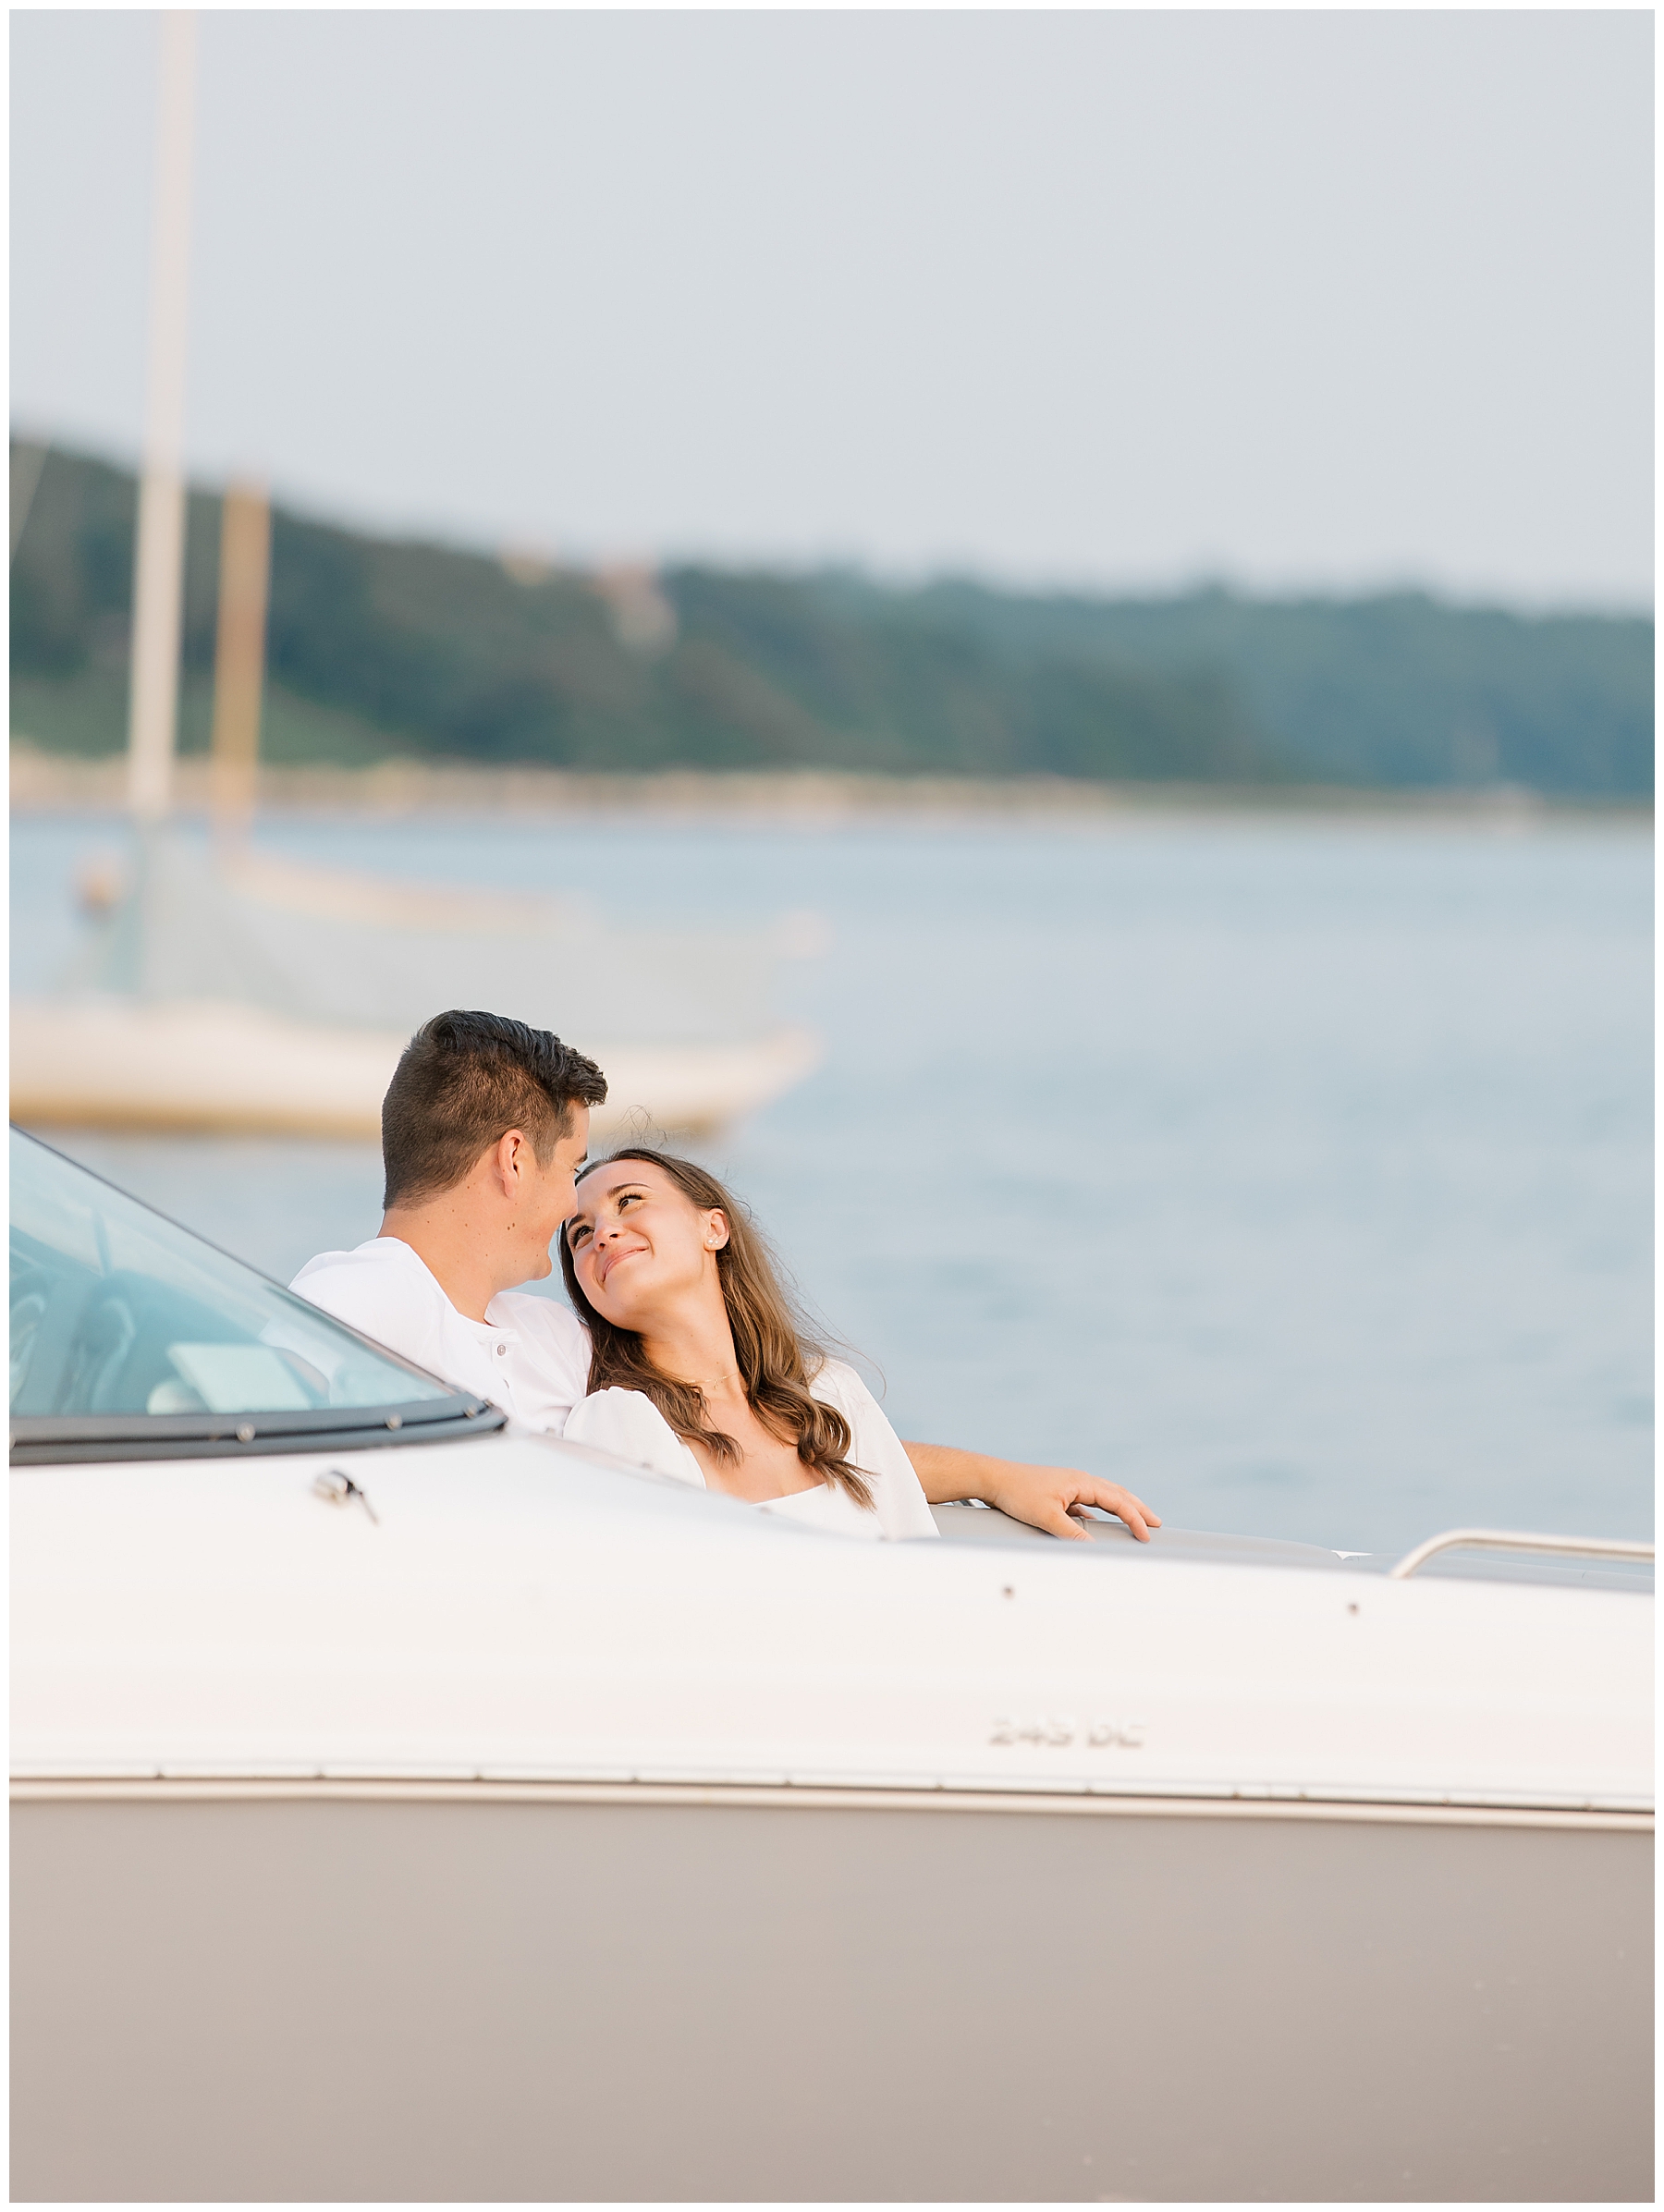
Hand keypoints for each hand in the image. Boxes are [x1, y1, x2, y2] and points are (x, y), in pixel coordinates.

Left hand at [980, 1460, 1161, 1543]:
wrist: (993, 1479)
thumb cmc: (1017, 1493)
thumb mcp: (1046, 1517)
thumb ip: (1071, 1533)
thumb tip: (1094, 1546)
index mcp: (1080, 1482)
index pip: (1117, 1500)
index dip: (1135, 1518)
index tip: (1147, 1535)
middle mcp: (1079, 1480)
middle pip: (1117, 1494)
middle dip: (1138, 1509)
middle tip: (1157, 1523)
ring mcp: (1070, 1485)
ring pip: (1104, 1497)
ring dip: (1122, 1509)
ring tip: (1136, 1520)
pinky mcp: (1060, 1493)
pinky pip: (1087, 1503)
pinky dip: (1100, 1512)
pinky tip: (1098, 1524)